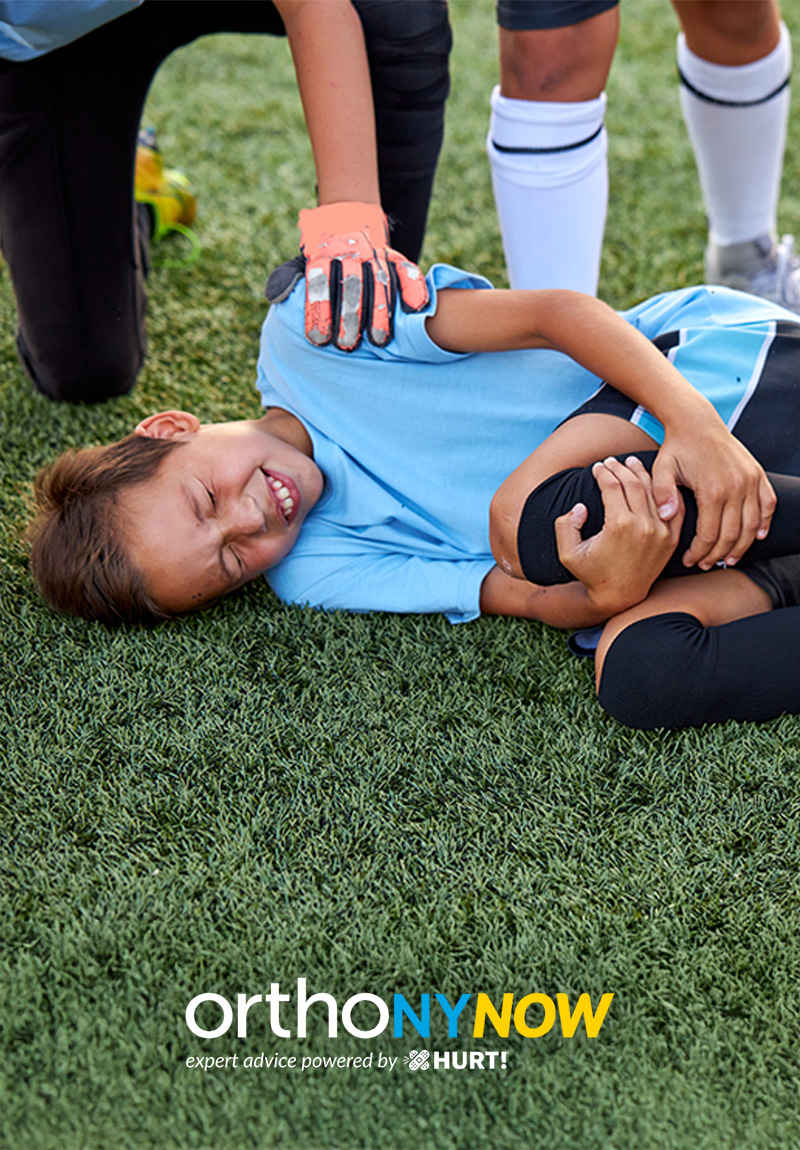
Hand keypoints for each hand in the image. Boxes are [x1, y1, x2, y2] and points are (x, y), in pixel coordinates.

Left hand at [297, 202, 427, 350]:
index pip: (320, 281)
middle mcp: (350, 251)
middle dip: (350, 316)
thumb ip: (288, 278)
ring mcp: (375, 253)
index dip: (319, 310)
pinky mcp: (394, 256)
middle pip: (351, 284)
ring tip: (379, 341)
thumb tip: (276, 296)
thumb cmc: (322, 254)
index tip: (319, 339)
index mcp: (323, 253)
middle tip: (347, 344)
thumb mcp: (302, 259)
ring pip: (379, 281)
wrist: (347, 216)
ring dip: (380, 312)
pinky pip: (406, 270)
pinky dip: (414, 288)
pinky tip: (416, 310)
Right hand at [555, 456, 683, 616]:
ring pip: (653, 491)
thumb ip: (565, 526)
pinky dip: (664, 491)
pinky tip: (655, 482)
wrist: (620, 597)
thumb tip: (579, 507)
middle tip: (611, 462)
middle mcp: (643, 526)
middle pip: (633, 483)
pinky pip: (673, 507)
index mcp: (618, 525)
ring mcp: (661, 532)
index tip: (597, 468)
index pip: (611, 486)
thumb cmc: (592, 574)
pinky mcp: (672, 539)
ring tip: (631, 463)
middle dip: (620, 468)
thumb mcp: (567, 553)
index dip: (603, 473)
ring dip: (641, 473)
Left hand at [650, 417, 775, 569]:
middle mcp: (736, 487)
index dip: (699, 553)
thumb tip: (667, 517)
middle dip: (718, 555)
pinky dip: (764, 522)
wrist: (696, 421)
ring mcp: (750, 480)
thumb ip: (662, 494)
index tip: (690, 561)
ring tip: (729, 559)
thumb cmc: (676, 448)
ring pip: (752, 525)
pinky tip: (757, 536)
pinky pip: (768, 504)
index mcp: (712, 490)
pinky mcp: (757, 474)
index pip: (709, 535)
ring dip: (742, 546)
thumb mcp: (662, 469)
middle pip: (731, 534)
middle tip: (706, 565)